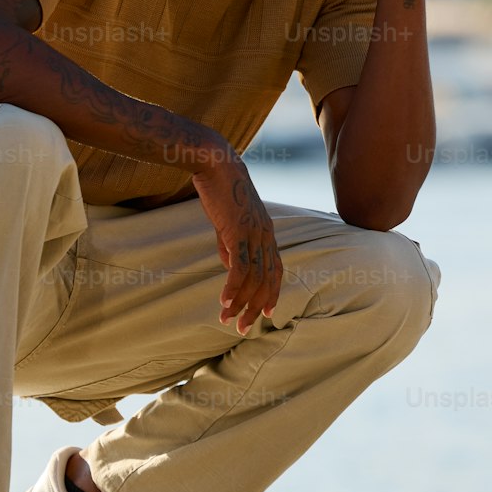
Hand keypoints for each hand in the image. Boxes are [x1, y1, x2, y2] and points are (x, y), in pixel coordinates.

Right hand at [191, 141, 282, 333]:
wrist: (216, 164)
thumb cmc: (220, 190)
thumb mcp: (227, 223)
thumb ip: (230, 246)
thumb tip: (230, 269)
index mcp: (266, 233)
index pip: (276, 270)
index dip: (272, 293)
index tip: (266, 314)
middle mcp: (266, 236)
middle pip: (267, 281)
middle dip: (256, 308)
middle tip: (243, 328)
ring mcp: (254, 234)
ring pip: (253, 279)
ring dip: (241, 303)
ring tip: (227, 320)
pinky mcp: (239, 231)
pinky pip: (239, 267)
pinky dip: (233, 287)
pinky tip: (224, 301)